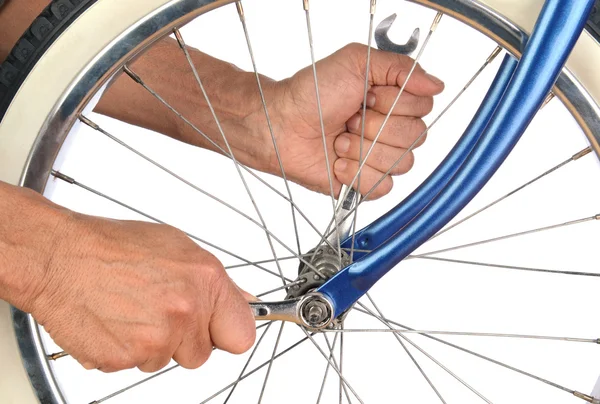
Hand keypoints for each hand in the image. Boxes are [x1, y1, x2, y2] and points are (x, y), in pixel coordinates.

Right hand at [27, 211, 255, 372]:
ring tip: (129, 309)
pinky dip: (124, 350)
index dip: (226, 333)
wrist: (58, 256)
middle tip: (157, 312)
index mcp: (206, 281)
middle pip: (201, 354)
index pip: (241, 334)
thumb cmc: (112, 246)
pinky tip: (113, 320)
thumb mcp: (177, 247)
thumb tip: (246, 301)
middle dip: (184, 340)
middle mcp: (186, 311)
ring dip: (151, 344)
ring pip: (165, 360)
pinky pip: (133, 365)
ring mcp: (156, 338)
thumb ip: (214, 282)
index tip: (218, 331)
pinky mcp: (125, 358)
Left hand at [253, 43, 443, 198]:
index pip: (424, 107)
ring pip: (402, 163)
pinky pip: (383, 186)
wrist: (281, 125)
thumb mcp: (357, 62)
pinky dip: (357, 174)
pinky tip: (337, 163)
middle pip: (416, 137)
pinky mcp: (365, 183)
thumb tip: (437, 84)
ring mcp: (378, 158)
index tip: (367, 96)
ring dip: (364, 150)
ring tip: (339, 140)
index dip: (396, 103)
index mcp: (393, 101)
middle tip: (349, 119)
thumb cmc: (313, 92)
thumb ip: (400, 68)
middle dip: (377, 127)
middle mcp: (390, 130)